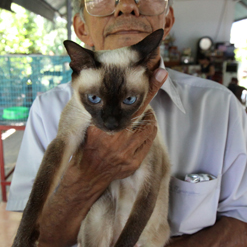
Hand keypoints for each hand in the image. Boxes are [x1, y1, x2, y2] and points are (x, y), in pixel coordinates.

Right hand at [65, 69, 167, 185]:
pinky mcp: (134, 163)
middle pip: (145, 115)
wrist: (85, 174)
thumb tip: (114, 91)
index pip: (132, 102)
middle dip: (145, 107)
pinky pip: (148, 143)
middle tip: (139, 105)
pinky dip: (145, 136)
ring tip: (139, 121)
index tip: (161, 72)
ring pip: (150, 129)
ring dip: (148, 121)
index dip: (150, 86)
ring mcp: (127, 152)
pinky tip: (138, 135)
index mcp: (105, 125)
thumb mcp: (90, 122)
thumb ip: (102, 108)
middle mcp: (118, 138)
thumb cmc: (86, 144)